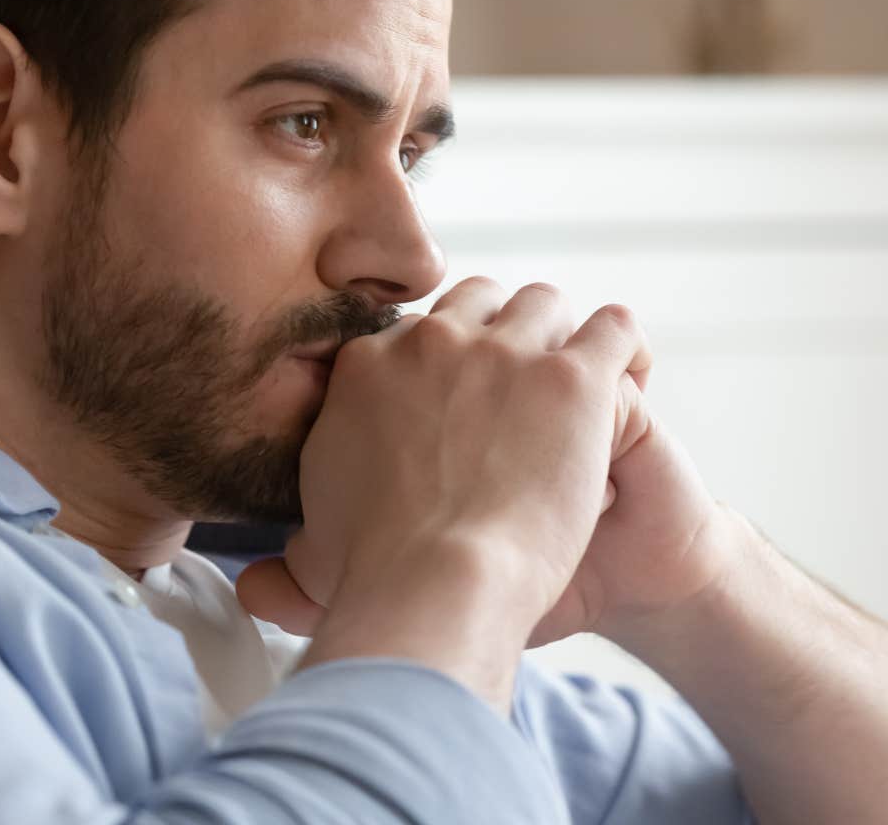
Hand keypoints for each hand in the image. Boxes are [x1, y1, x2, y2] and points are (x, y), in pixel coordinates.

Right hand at [238, 278, 650, 649]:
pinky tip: (628, 377)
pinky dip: (622, 348)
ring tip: (579, 383)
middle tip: (523, 388)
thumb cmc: (376, 579)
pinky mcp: (571, 378)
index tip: (461, 399)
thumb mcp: (314, 549)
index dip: (445, 362)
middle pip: (479, 300)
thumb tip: (258, 579)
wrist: (435, 587)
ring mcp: (503, 352)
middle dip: (503, 333)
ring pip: (544, 302)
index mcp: (368, 365)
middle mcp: (431, 342)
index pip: (416, 331)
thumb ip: (295, 546)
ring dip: (561, 336)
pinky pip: (612, 328)